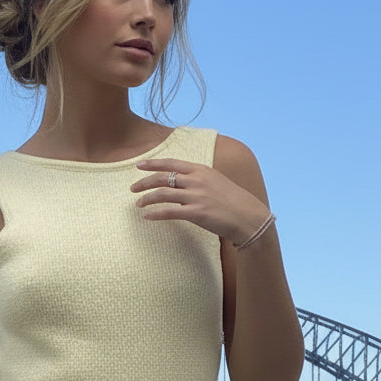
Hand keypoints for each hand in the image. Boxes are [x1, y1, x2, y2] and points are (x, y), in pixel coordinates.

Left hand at [131, 157, 269, 246]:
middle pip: (163, 178)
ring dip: (147, 199)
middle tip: (132, 188)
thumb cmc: (233, 201)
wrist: (247, 217)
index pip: (171, 163)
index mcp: (201, 170)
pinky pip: (169, 212)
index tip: (139, 165)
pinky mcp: (196, 213)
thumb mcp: (216, 182)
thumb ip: (199, 179)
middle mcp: (196, 180)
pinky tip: (147, 216)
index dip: (153, 164)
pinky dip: (155, 213)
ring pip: (162, 194)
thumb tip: (182, 182)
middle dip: (144, 182)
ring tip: (138, 204)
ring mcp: (196, 196)